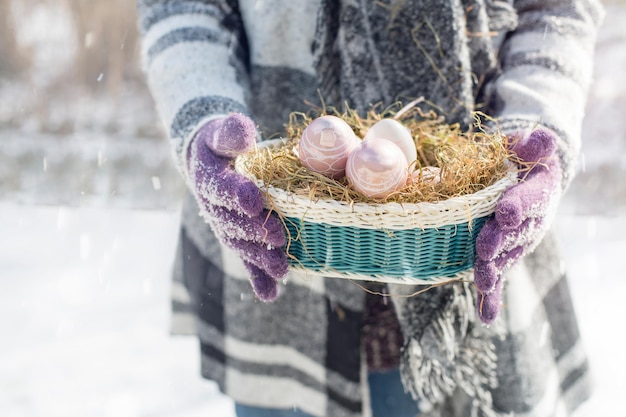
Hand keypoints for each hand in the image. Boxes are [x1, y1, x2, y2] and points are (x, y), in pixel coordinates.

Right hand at [187, 114, 287, 299]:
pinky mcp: (237, 238)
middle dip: (256, 232)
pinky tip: (271, 294)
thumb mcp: (220, 132)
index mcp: (208, 179)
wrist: (207, 164)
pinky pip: (246, 260)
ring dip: (260, 259)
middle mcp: (214, 208)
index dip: (237, 195)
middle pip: (233, 223)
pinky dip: (257, 278)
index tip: (255, 201)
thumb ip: (230, 132)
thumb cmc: (219, 145)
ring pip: (241, 245)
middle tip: (278, 237)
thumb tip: (244, 131)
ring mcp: (225, 226)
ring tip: (281, 269)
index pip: (222, 188)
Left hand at [474, 129, 561, 322]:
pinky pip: (497, 277)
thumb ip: (535, 143)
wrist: (528, 183)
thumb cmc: (525, 161)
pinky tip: (487, 317)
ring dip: (492, 271)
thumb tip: (542, 138)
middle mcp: (529, 223)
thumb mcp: (531, 145)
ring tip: (481, 282)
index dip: (518, 205)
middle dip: (498, 241)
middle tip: (484, 249)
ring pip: (503, 258)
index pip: (529, 199)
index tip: (506, 212)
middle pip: (514, 234)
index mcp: (537, 193)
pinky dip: (492, 298)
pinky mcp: (501, 256)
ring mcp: (515, 243)